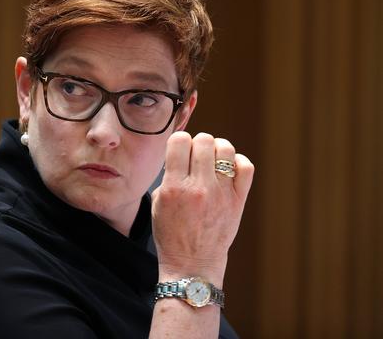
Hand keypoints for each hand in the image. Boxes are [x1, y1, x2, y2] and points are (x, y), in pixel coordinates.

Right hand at [151, 132, 253, 284]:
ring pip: (226, 149)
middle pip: (204, 140)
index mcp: (174, 187)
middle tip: (196, 157)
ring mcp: (221, 194)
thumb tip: (181, 153)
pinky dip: (238, 162)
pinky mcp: (238, 201)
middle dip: (198, 144)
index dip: (179, 141)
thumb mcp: (158, 203)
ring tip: (213, 160)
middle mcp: (198, 188)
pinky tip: (228, 169)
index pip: (179, 141)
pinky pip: (246, 167)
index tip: (179, 150)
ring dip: (217, 150)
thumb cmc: (171, 233)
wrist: (192, 263)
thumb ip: (168, 175)